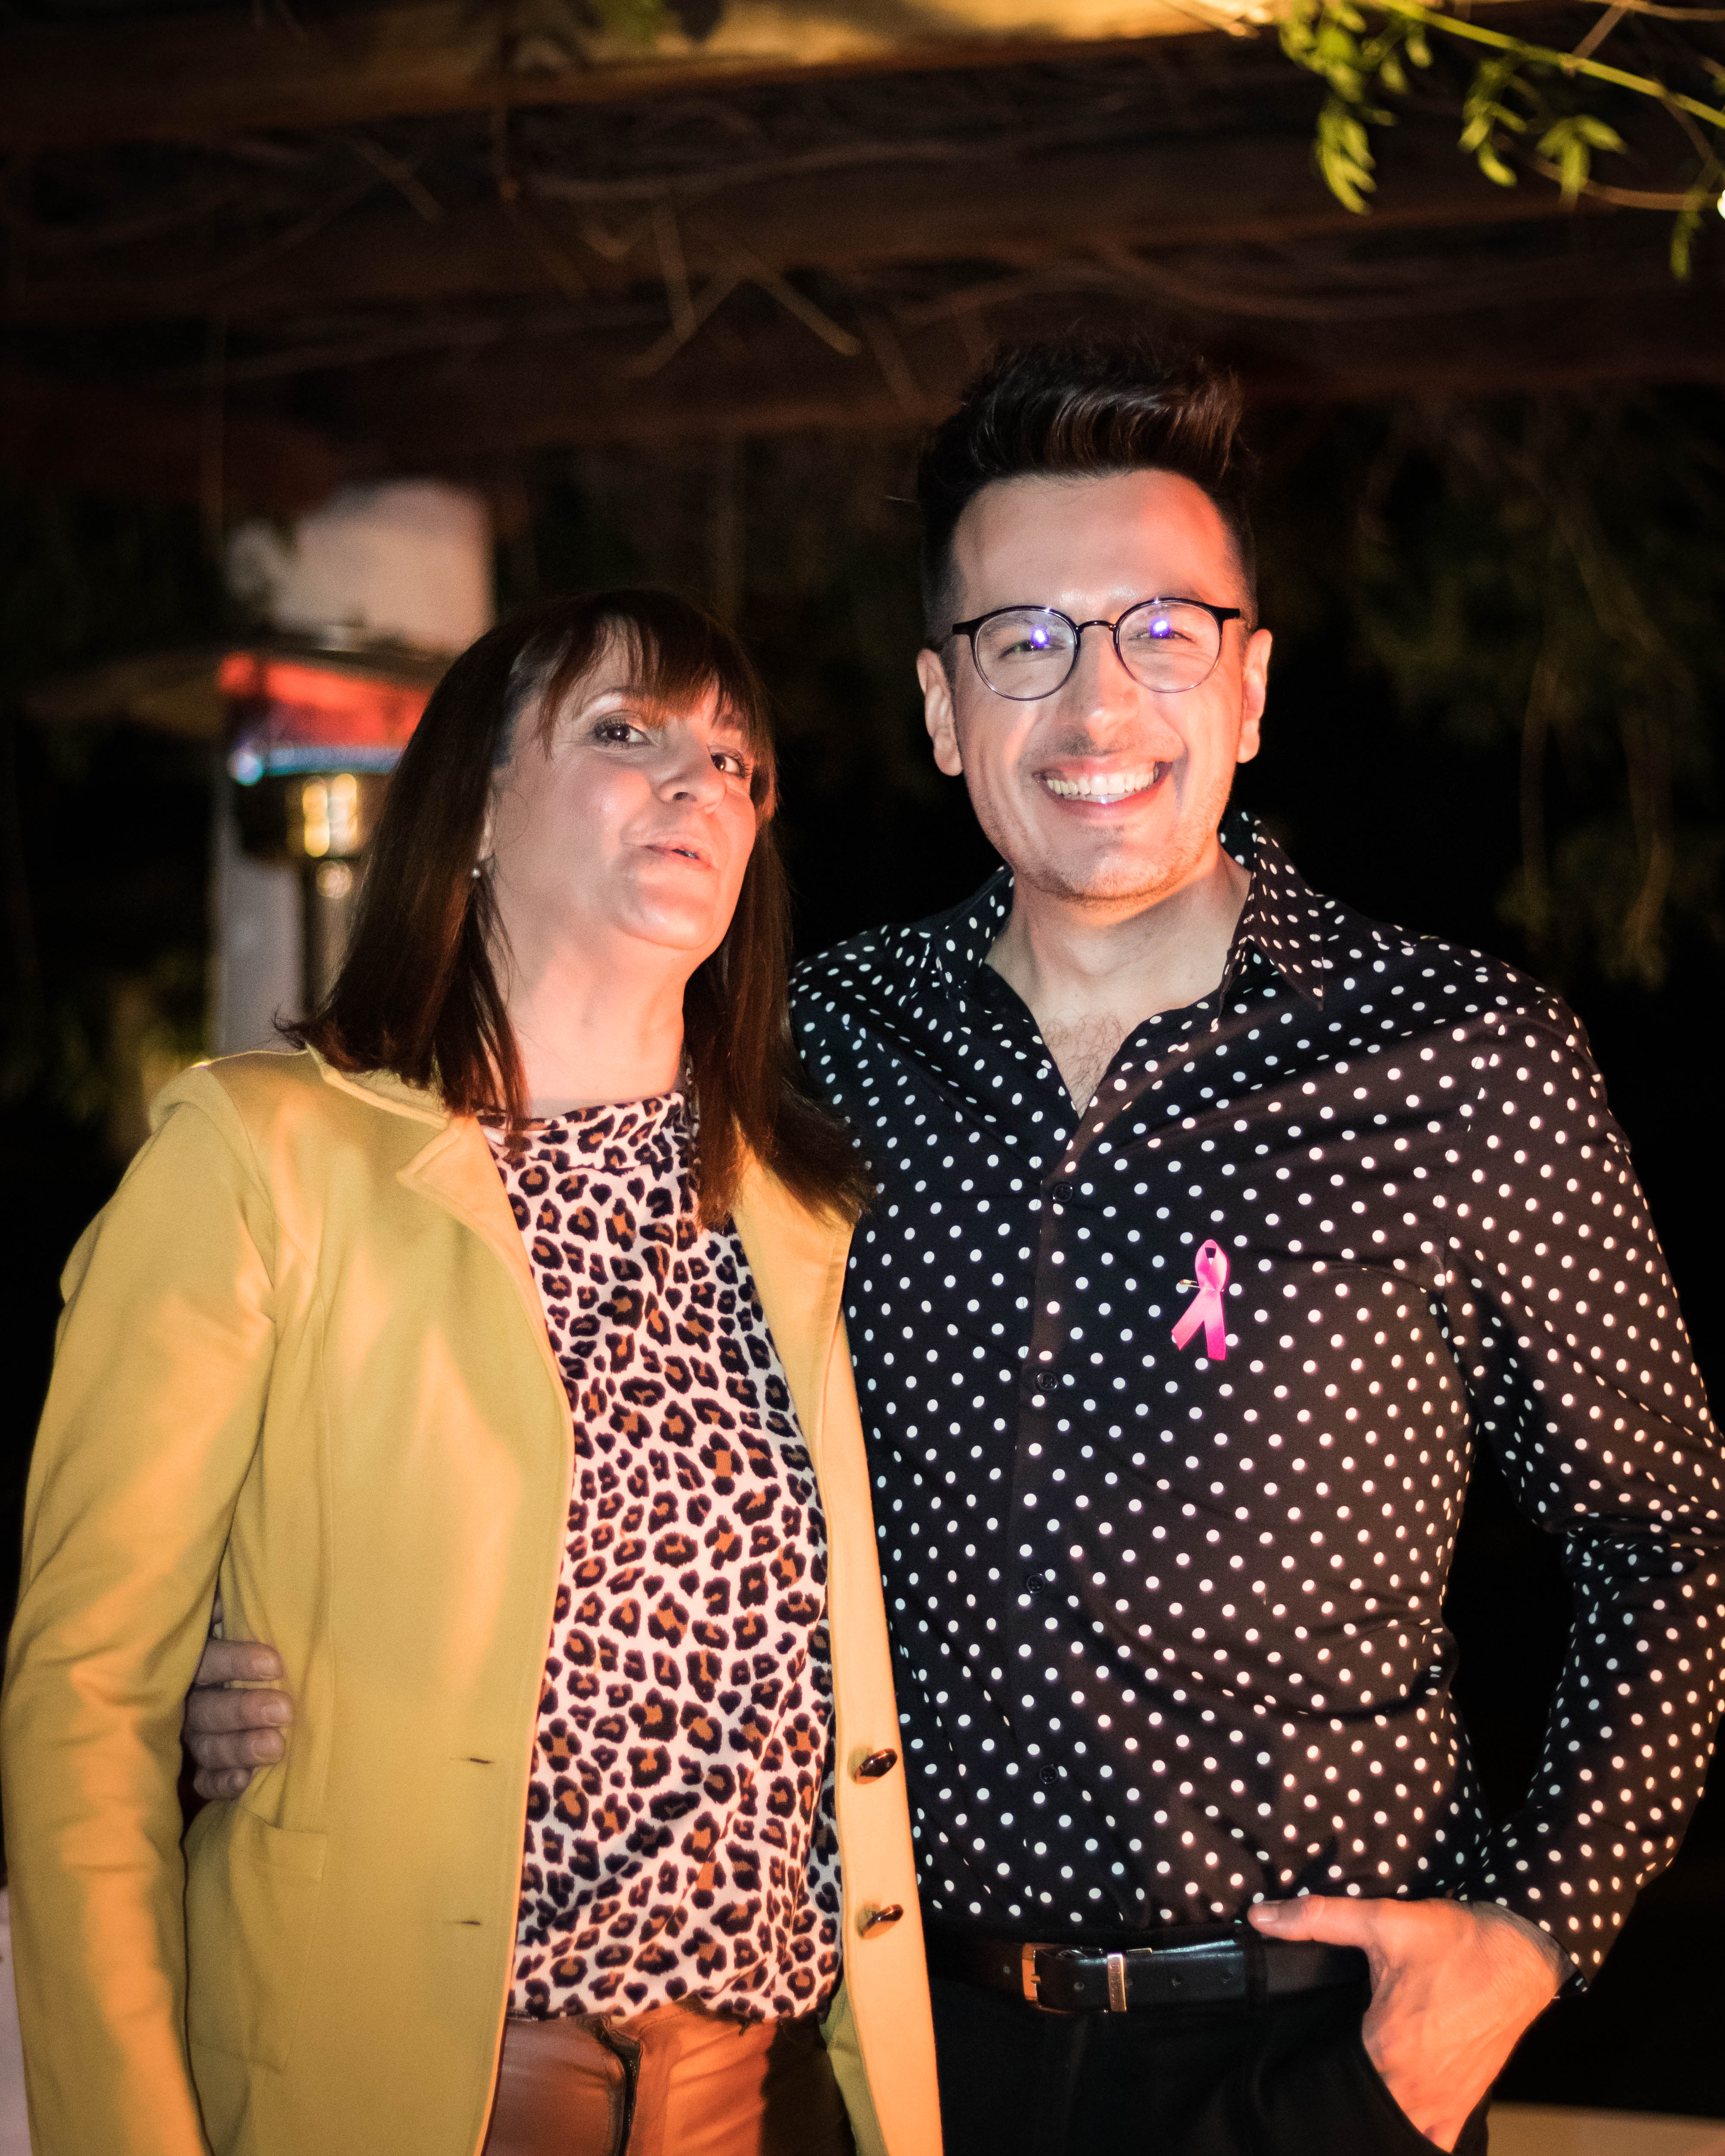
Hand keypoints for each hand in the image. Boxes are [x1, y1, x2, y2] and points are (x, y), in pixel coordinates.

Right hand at [182, 1597, 292, 1799]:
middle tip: (285, 1710)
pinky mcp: (191, 1769)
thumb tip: (226, 1601)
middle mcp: (181, 1700)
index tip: (275, 1663)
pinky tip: (245, 1781)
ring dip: (239, 1747)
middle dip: (244, 1710)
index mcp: (187, 1660)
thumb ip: (223, 1612)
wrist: (228, 1678)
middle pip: (205, 1708)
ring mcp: (184, 1737)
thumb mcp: (226, 1622)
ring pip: (205, 1744)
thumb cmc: (237, 1641)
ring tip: (276, 1747)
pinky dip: (221, 1782)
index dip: (235, 1663)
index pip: (204, 1661)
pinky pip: (201, 1781)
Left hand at [1248, 1894, 1562, 2151]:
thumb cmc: (1458, 1942)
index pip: (1336, 2081)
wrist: (1522, 1955)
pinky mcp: (1466, 2104)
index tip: (1295, 2068)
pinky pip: (1433, 2139)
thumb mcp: (1384, 1921)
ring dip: (1375, 2114)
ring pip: (1398, 2129)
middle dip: (1342, 2096)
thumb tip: (1260, 1917)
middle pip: (1363, 2108)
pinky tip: (1397, 2113)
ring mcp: (1445, 2103)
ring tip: (1357, 2096)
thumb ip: (1317, 1920)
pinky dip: (1413, 2132)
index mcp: (1388, 2048)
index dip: (1313, 2073)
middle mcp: (1415, 2086)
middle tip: (1327, 2080)